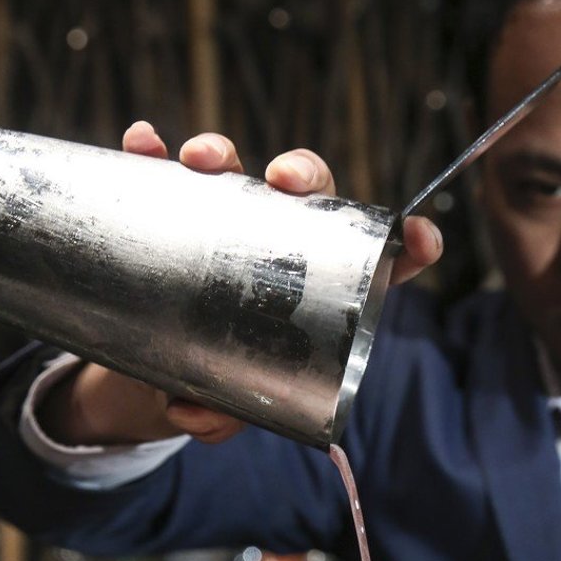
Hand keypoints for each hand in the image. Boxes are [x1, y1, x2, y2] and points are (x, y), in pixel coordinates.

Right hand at [39, 123, 442, 447]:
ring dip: (222, 154)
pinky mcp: (173, 210)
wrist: (158, 372)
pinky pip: (164, 171)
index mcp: (322, 290)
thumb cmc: (218, 382)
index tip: (419, 237)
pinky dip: (152, 153)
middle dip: (303, 172)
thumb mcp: (227, 405)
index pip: (380, 262)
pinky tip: (140, 144)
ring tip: (199, 160)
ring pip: (239, 170)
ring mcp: (228, 219)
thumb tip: (195, 416)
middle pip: (310, 193)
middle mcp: (281, 241)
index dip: (411, 246)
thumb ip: (222, 415)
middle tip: (281, 180)